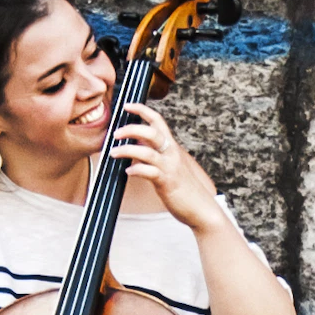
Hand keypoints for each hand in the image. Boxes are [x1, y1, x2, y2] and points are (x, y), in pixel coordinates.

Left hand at [108, 104, 226, 232]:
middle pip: (151, 132)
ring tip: (113, 153)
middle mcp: (171, 153)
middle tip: (115, 133)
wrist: (201, 208)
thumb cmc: (184, 187)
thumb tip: (136, 144)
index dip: (142, 110)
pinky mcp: (167, 182)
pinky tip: (128, 172)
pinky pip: (148, 172)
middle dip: (131, 129)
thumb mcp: (170, 165)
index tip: (127, 105)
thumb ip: (155, 153)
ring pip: (146, 151)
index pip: (158, 120)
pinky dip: (135, 170)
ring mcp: (169, 167)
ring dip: (126, 150)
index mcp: (171, 147)